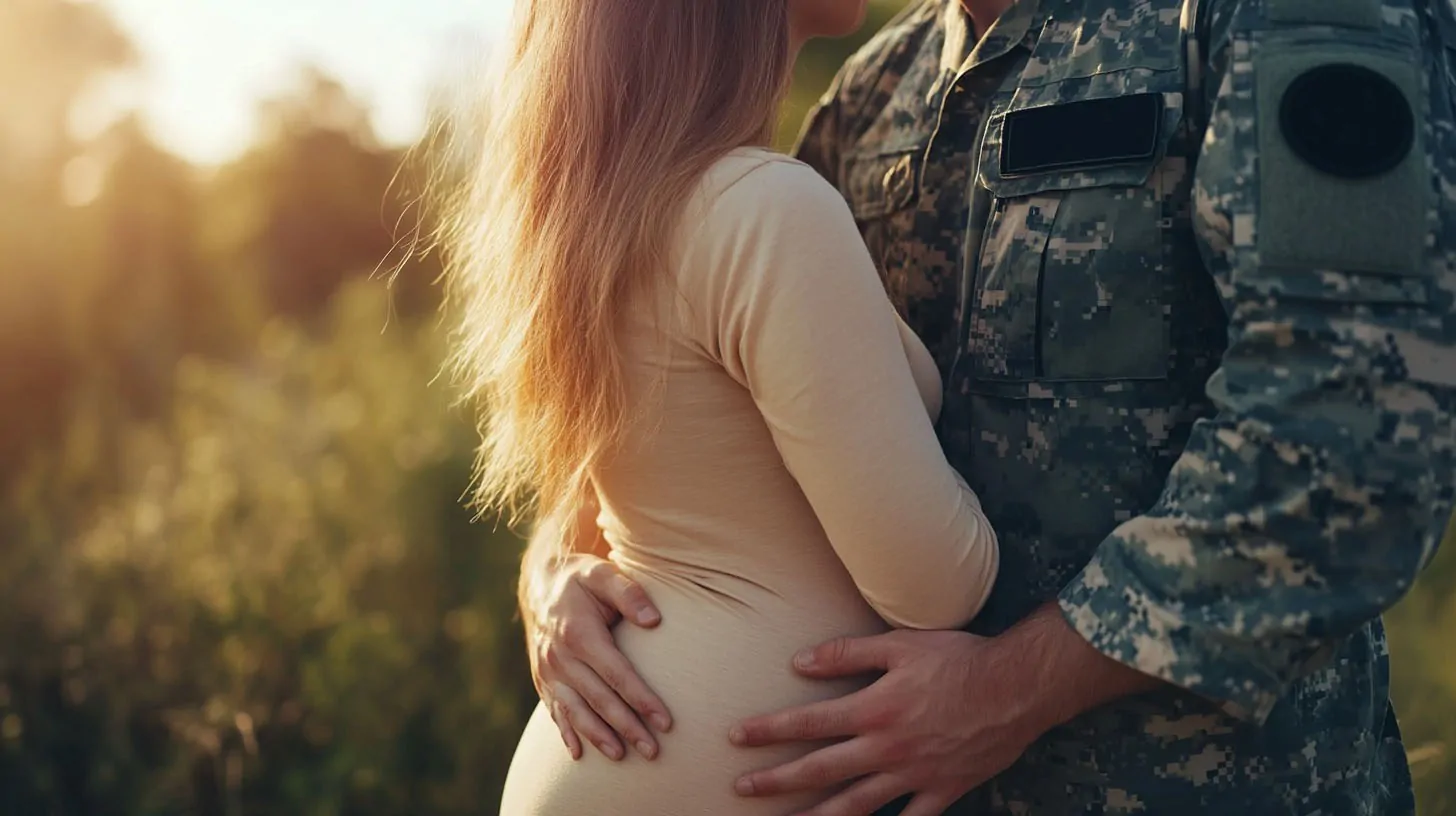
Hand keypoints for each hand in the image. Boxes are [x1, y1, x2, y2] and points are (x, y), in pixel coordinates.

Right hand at [527, 553, 671, 760]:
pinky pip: (554, 711)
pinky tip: (578, 754)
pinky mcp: (542, 680)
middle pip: (599, 700)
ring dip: (598, 736)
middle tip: (653, 751)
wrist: (540, 583)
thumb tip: (653, 620)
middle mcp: (560, 657)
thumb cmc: (582, 579)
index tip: (665, 721)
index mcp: (579, 634)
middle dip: (627, 727)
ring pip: (576, 711)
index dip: (641, 699)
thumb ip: (629, 593)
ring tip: (621, 756)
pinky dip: (566, 733)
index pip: (617, 674)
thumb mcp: (603, 574)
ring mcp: (548, 672)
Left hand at [728, 605, 1160, 815]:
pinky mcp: (943, 790)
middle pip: (821, 770)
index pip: (808, 723)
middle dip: (777, 781)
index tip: (737, 737)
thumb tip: (799, 661)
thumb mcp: (901, 643)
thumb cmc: (959, 658)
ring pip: (856, 804)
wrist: (1018, 687)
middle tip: (742, 788)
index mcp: (874, 709)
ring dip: (817, 814)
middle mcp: (887, 747)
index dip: (769, 730)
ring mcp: (914, 774)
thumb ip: (848, 653)